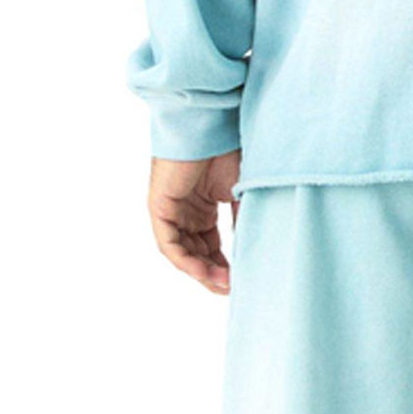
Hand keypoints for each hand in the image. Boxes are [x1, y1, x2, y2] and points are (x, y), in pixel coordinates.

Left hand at [148, 150, 240, 294]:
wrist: (212, 124)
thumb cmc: (229, 148)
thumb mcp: (243, 193)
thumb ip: (243, 221)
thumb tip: (252, 251)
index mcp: (203, 206)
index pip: (211, 245)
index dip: (225, 265)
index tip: (241, 281)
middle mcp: (185, 210)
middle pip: (197, 252)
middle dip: (214, 274)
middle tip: (232, 289)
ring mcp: (172, 209)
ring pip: (182, 252)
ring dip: (201, 271)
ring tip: (222, 284)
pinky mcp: (160, 206)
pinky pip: (168, 243)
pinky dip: (185, 260)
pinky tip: (203, 272)